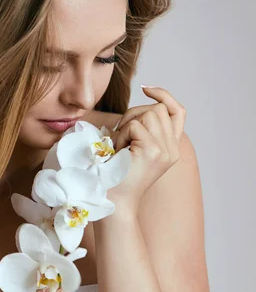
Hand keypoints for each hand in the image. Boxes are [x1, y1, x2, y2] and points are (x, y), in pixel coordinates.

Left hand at [107, 86, 185, 212]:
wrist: (115, 202)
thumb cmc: (116, 176)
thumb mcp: (133, 149)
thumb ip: (142, 131)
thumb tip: (137, 109)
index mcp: (170, 147)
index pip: (178, 111)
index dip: (164, 96)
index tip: (146, 89)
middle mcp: (172, 149)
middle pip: (158, 109)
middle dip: (133, 114)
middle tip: (119, 135)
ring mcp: (165, 150)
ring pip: (148, 114)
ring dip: (126, 125)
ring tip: (119, 146)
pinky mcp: (153, 151)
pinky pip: (135, 126)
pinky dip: (121, 135)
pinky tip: (117, 152)